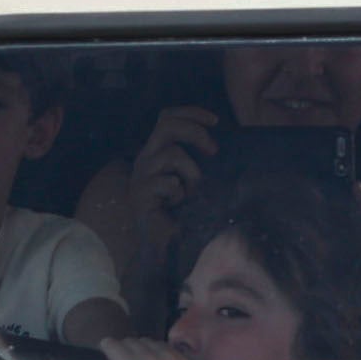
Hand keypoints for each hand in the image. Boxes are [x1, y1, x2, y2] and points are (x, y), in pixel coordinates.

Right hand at [84, 105, 213, 276]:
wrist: (164, 247)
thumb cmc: (182, 214)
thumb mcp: (194, 180)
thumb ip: (200, 160)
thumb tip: (221, 144)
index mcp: (156, 152)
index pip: (167, 117)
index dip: (190, 112)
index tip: (215, 121)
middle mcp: (145, 159)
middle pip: (167, 125)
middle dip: (195, 132)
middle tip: (214, 150)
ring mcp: (140, 176)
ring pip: (172, 154)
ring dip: (192, 173)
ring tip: (191, 193)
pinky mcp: (139, 194)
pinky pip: (169, 182)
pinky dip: (180, 194)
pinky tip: (175, 206)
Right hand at [94, 333, 190, 359]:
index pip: (117, 349)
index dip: (109, 345)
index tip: (105, 344)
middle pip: (133, 344)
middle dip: (125, 345)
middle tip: (119, 349)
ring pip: (150, 343)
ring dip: (141, 345)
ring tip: (136, 351)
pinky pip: (166, 348)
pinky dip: (157, 348)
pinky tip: (153, 353)